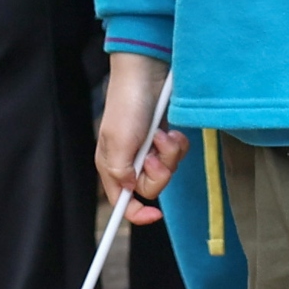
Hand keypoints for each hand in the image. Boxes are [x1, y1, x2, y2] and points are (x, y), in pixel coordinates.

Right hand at [97, 53, 187, 224]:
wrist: (147, 73)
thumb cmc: (128, 104)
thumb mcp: (120, 141)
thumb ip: (121, 171)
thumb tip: (128, 191)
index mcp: (111, 165)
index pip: (122, 201)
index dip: (136, 213)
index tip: (154, 215)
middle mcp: (129, 161)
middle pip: (150, 188)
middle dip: (159, 171)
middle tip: (156, 152)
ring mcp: (147, 150)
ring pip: (167, 171)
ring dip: (169, 154)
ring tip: (163, 135)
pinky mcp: (163, 139)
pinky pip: (177, 155)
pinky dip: (177, 145)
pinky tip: (171, 131)